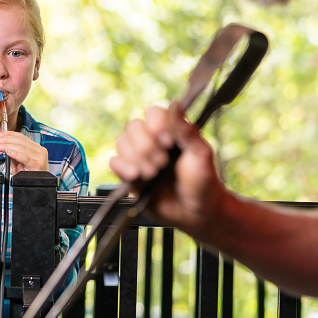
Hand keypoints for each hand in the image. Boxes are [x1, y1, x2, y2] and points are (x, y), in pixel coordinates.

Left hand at [0, 131, 48, 175]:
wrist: (35, 186)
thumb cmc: (28, 175)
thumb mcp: (19, 162)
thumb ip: (14, 153)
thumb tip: (4, 145)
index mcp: (36, 148)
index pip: (22, 137)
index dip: (10, 134)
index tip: (0, 134)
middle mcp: (40, 151)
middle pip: (21, 141)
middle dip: (6, 140)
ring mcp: (40, 158)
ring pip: (21, 148)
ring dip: (7, 145)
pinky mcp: (37, 165)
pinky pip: (25, 158)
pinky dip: (16, 154)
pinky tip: (8, 151)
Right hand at [109, 102, 225, 237]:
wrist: (197, 213)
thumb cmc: (203, 183)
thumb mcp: (201, 154)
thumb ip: (186, 130)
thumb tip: (176, 104)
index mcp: (170, 130)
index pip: (152, 113)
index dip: (156, 124)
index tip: (167, 140)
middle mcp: (152, 140)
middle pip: (133, 127)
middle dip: (147, 146)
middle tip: (163, 162)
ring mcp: (139, 157)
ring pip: (121, 143)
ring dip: (137, 158)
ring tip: (153, 173)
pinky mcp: (128, 174)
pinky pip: (114, 162)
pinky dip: (123, 168)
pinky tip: (137, 176)